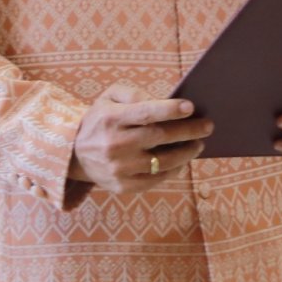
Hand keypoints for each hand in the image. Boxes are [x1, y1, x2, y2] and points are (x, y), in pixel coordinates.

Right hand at [67, 83, 211, 193]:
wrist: (73, 154)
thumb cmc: (100, 119)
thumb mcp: (109, 97)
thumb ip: (134, 94)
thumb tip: (164, 102)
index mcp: (111, 119)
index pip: (146, 113)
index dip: (170, 110)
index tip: (191, 108)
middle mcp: (115, 145)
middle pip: (161, 138)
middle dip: (189, 131)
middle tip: (208, 126)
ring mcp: (119, 168)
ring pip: (163, 162)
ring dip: (187, 153)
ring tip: (199, 144)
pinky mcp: (123, 186)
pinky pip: (156, 179)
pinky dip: (174, 170)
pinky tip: (182, 160)